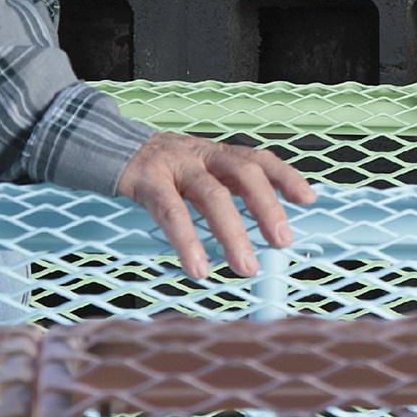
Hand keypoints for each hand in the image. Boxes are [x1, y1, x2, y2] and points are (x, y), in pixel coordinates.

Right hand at [115, 134, 312, 281]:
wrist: (108, 148)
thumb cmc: (163, 171)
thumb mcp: (198, 172)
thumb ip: (225, 191)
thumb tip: (264, 228)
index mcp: (217, 154)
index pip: (258, 158)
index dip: (285, 176)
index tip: (308, 199)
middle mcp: (201, 154)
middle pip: (242, 172)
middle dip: (266, 206)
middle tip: (282, 241)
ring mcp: (174, 165)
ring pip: (210, 194)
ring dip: (232, 232)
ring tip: (245, 266)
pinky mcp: (146, 180)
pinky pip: (170, 212)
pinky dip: (187, 241)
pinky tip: (198, 267)